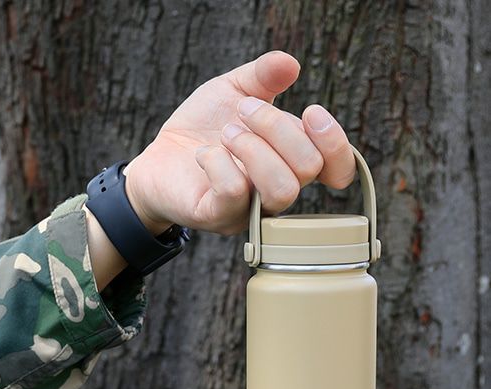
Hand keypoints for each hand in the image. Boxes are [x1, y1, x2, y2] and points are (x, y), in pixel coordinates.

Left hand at [124, 51, 355, 235]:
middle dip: (276, 127)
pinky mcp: (218, 217)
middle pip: (307, 167)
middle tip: (243, 111)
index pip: (337, 168)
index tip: (309, 111)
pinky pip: (234, 192)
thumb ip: (263, 76)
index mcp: (290, 162)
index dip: (334, 142)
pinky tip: (203, 153)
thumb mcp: (234, 90)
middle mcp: (276, 192)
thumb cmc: (202, 129)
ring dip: (254, 148)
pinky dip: (219, 163)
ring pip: (281, 188)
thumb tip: (289, 63)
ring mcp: (250, 210)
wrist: (157, 159)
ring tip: (227, 133)